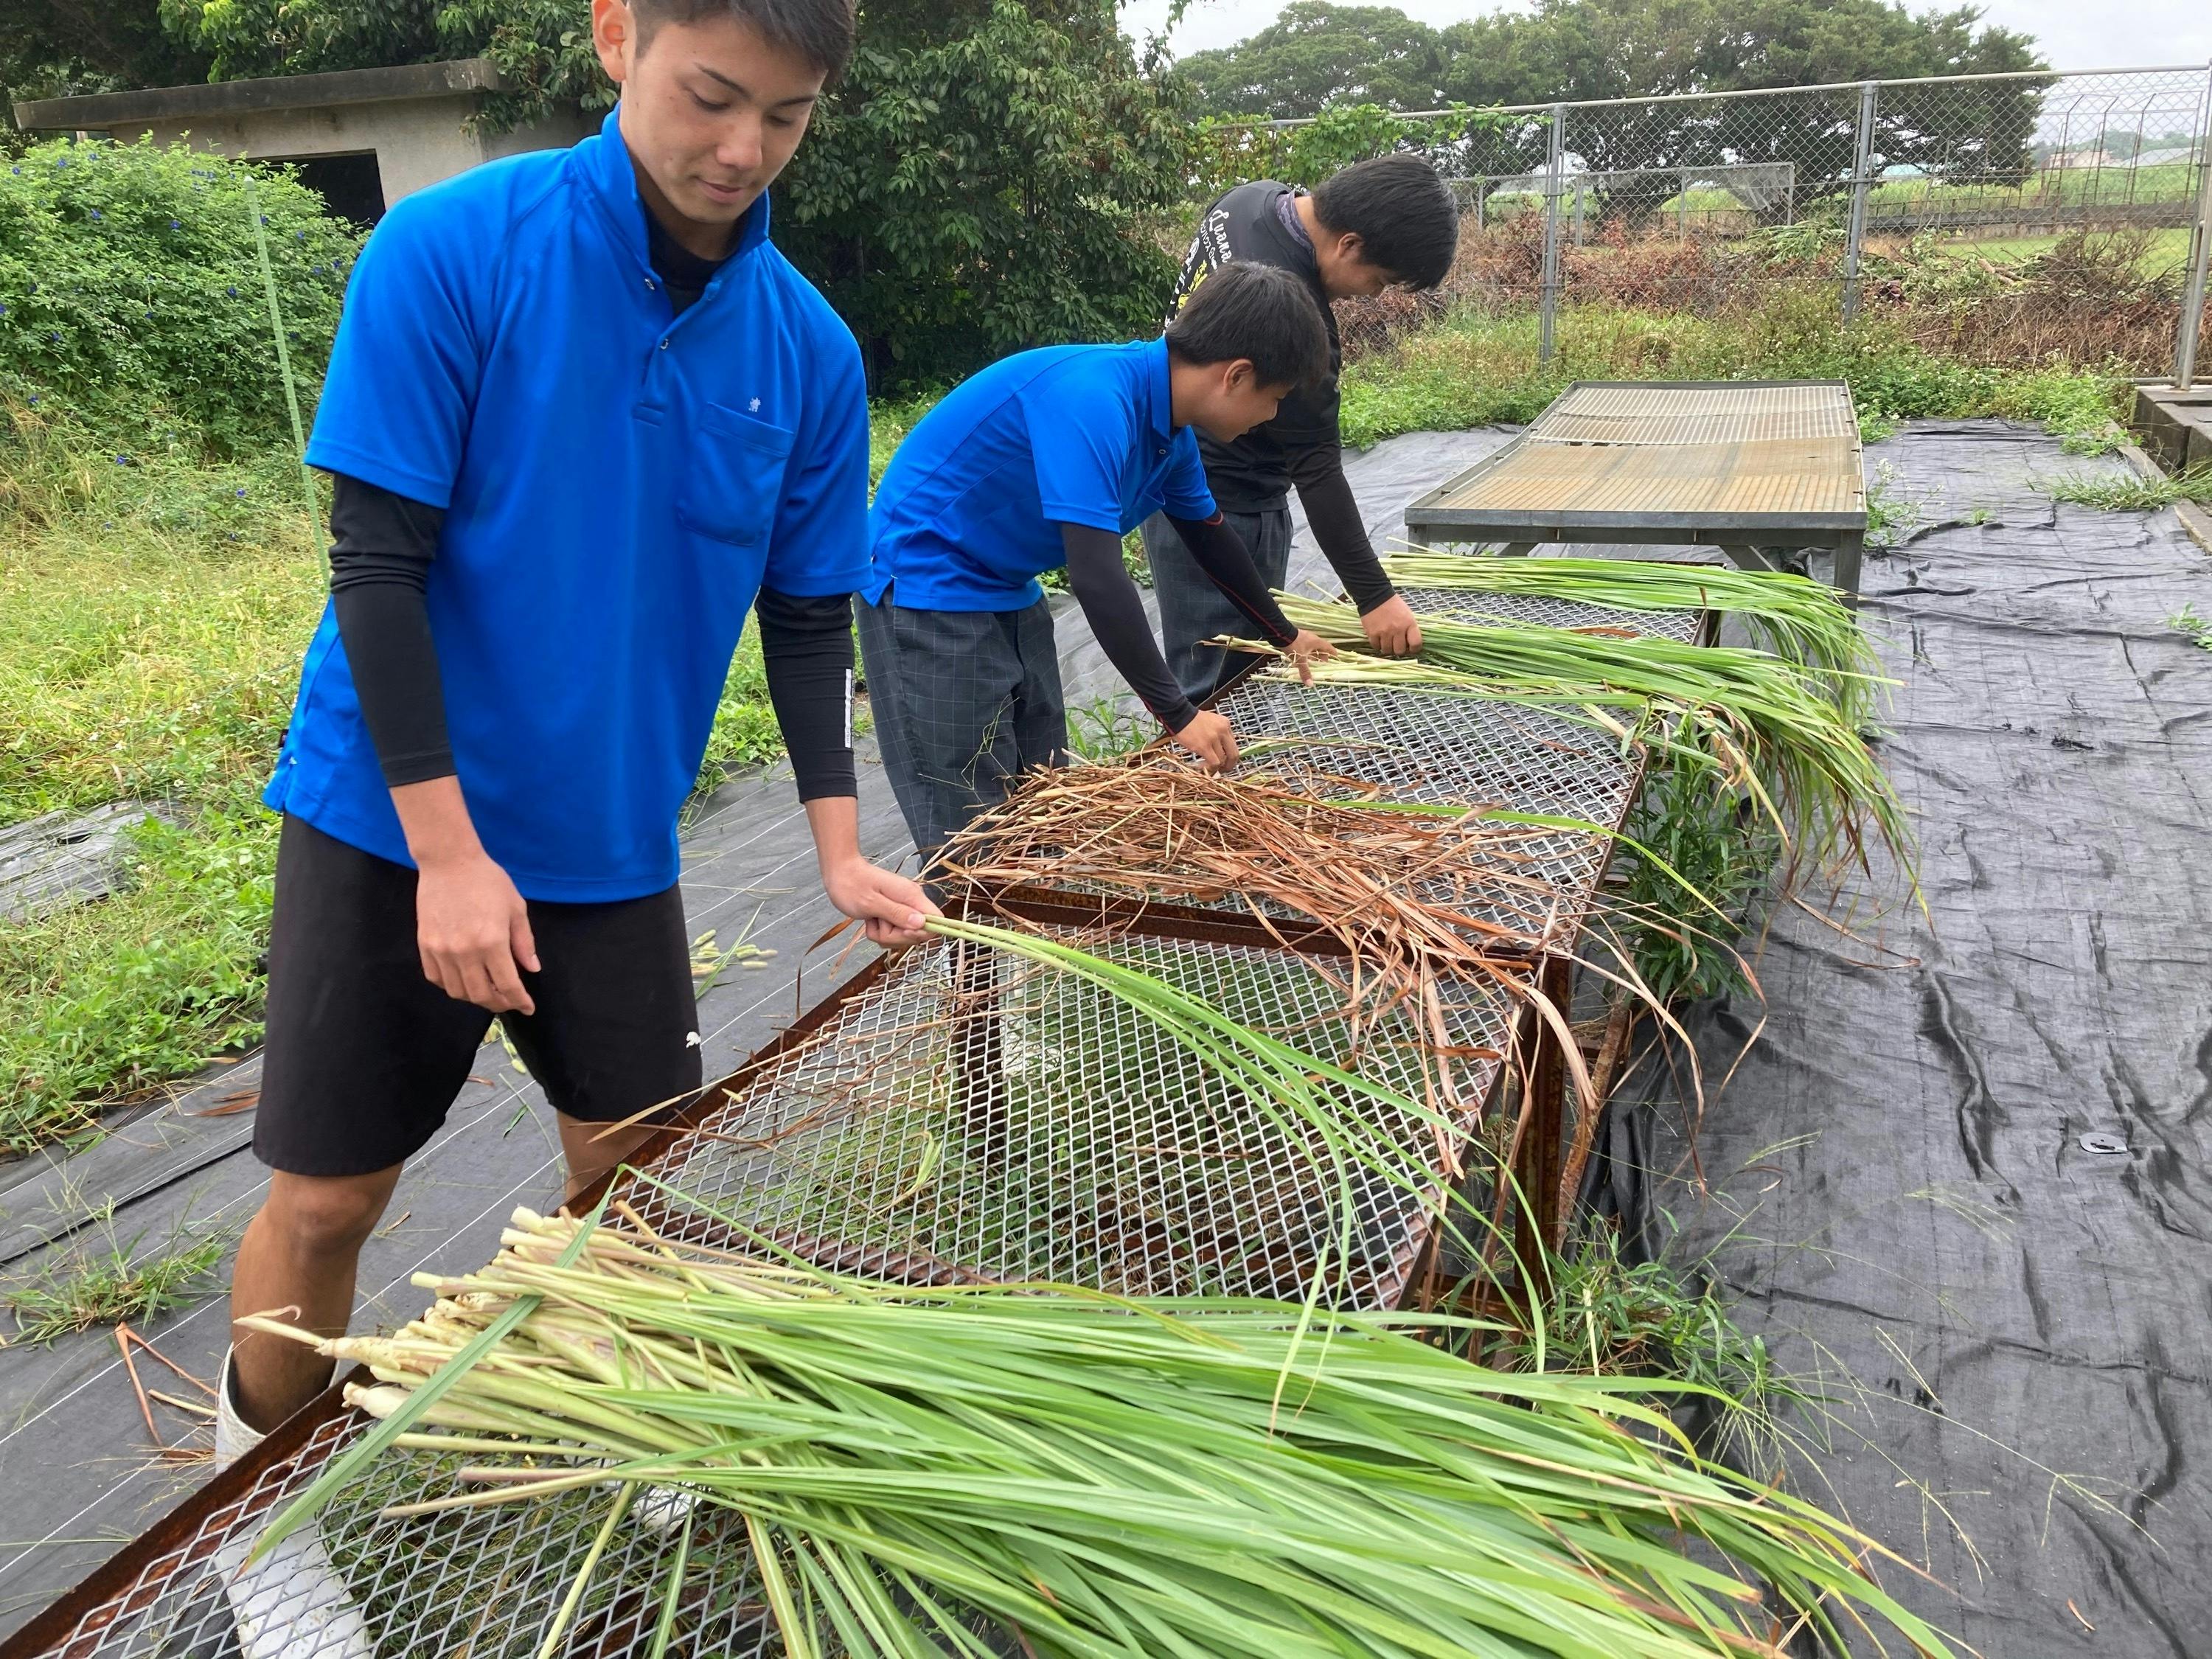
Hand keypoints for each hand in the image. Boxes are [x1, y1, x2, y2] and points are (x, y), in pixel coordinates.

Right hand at [416, 850, 538, 1012]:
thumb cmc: (487, 881)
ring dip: (475, 998)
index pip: (507, 985)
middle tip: (509, 1001)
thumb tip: (532, 969)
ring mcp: (441, 950)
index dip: (519, 1001)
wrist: (449, 862)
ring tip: (488, 992)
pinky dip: (452, 986)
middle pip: (481, 995)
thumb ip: (524, 942)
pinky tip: (464, 980)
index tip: (528, 1007)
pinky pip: (436, 978)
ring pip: (457, 991)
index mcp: (492, 942)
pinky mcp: (424, 945)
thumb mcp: (516, 908)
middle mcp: (465, 952)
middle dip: (499, 1004)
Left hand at [821, 855, 938, 947]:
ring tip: (872, 919)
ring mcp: (903, 908)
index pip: (937, 919)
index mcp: (911, 895)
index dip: (922, 932)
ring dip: (885, 934)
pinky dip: (879, 932)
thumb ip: (898, 913)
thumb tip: (922, 923)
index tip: (901, 931)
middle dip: (897, 936)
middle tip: (879, 922)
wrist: (840, 872)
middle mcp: (911, 902)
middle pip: (919, 933)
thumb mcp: (872, 903)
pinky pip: (892, 934)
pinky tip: (870, 920)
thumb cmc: (852, 885)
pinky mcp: (894, 914)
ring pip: (903, 936)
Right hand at [1169, 708, 1238, 772]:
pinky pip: (1213, 762)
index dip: (1229, 755)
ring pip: (1223, 760)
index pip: (1234, 744)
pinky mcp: (1204, 746)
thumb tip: (1220, 749)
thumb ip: (1218, 733)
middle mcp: (1223, 730)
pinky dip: (1210, 768)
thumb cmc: (1191, 719)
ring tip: (1209, 768)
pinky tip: (1203, 766)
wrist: (1178, 715)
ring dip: (1217, 767)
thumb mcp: (1211, 721)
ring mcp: (1214, 738)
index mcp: (1225, 723)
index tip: (1225, 760)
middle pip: (1233, 754)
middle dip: (1230, 765)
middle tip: (1223, 769)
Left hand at [1283, 628, 1334, 684]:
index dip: (1333, 653)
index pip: (1329, 647)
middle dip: (1321, 657)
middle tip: (1321, 665)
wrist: (1281, 633)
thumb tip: (1310, 684)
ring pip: (1312, 648)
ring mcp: (1305, 638)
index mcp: (1317, 642)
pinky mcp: (1298, 638)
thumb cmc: (1294, 645)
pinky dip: (1305, 654)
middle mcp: (1313, 639)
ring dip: (1313, 656)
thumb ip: (1305, 671)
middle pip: (1321, 649)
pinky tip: (1301, 659)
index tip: (1336, 657)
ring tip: (1311, 664)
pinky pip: (1305, 647)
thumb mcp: (1300, 660)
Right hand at [1360, 594, 1423, 656]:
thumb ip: (1410, 629)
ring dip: (1388, 648)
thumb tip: (1410, 644)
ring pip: (1387, 651)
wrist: (1375, 596)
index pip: (1416, 644)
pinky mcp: (1372, 633)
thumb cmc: (1393, 605)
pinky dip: (1378, 645)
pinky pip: (1376, 647)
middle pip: (1400, 651)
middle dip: (1399, 650)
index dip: (1415, 649)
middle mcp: (1398, 629)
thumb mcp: (1408, 614)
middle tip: (1397, 645)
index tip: (1411, 648)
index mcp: (1409, 623)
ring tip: (1387, 642)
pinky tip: (1379, 639)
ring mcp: (1384, 632)